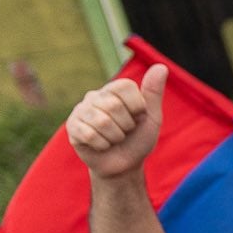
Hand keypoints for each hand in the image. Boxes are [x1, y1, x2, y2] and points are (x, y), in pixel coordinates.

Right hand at [67, 65, 166, 179]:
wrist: (124, 166)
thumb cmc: (138, 140)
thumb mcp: (152, 117)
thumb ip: (154, 93)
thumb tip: (161, 66)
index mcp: (114, 90)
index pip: (125, 86)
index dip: (137, 107)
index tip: (137, 117)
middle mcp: (95, 96)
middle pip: (113, 106)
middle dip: (126, 126)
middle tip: (124, 131)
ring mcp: (81, 110)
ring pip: (102, 122)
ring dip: (115, 137)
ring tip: (113, 138)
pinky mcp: (72, 127)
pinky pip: (89, 135)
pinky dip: (102, 145)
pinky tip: (101, 145)